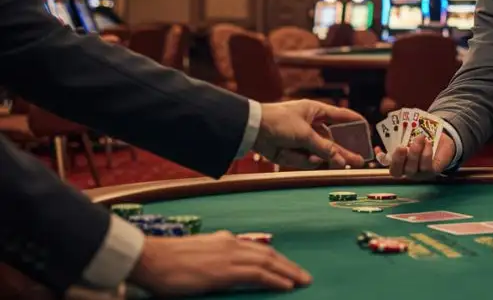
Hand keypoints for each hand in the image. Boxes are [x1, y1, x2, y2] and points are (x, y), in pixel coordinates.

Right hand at [129, 231, 310, 295]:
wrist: (152, 259)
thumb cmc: (167, 262)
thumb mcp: (198, 255)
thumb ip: (215, 258)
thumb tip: (223, 268)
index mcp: (224, 241)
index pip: (257, 249)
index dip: (276, 259)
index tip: (288, 268)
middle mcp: (230, 244)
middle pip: (268, 254)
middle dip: (288, 265)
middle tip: (304, 276)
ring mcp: (229, 255)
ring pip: (268, 262)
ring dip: (288, 272)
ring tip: (302, 281)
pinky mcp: (224, 270)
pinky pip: (257, 274)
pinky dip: (275, 279)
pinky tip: (286, 286)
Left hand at [253, 100, 365, 168]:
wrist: (251, 130)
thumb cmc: (280, 122)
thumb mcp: (305, 134)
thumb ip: (325, 149)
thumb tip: (342, 161)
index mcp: (316, 111)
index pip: (342, 116)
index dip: (356, 123)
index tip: (368, 132)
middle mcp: (312, 124)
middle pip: (334, 140)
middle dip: (345, 151)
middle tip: (360, 161)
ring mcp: (303, 139)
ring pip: (321, 153)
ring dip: (322, 157)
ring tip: (334, 162)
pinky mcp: (294, 151)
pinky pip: (306, 159)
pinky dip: (302, 160)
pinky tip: (291, 154)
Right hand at [377, 133, 455, 179]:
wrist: (442, 143)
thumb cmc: (421, 138)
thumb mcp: (411, 135)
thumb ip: (401, 132)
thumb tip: (389, 120)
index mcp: (398, 163)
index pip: (384, 162)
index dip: (381, 159)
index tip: (378, 148)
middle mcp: (406, 171)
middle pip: (397, 171)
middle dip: (398, 159)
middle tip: (401, 147)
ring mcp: (418, 174)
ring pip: (412, 169)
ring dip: (415, 152)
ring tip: (420, 137)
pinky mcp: (430, 173)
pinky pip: (426, 167)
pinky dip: (426, 154)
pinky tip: (428, 143)